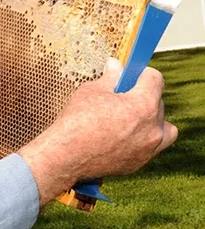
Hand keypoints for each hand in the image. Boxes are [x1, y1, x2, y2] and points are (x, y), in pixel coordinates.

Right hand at [18, 57, 177, 205]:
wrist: (66, 155)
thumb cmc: (77, 120)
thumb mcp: (92, 91)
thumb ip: (110, 78)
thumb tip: (115, 65)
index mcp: (144, 105)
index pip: (155, 79)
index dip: (141, 73)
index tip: (131, 75)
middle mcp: (153, 128)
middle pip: (158, 103)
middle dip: (142, 96)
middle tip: (121, 96)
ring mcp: (148, 148)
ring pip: (163, 128)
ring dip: (151, 120)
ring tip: (129, 118)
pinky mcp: (139, 163)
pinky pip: (149, 147)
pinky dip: (141, 139)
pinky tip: (119, 136)